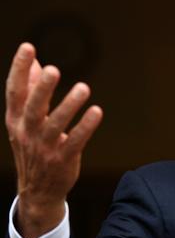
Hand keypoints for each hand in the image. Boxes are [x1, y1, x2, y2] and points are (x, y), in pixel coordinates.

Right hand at [5, 43, 102, 237]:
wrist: (37, 190)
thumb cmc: (33, 146)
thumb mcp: (25, 121)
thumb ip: (31, 91)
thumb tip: (35, 61)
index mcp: (16, 120)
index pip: (15, 91)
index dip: (19, 69)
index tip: (28, 47)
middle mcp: (27, 132)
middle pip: (33, 107)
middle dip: (42, 88)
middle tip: (53, 68)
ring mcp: (45, 147)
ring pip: (56, 125)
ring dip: (69, 106)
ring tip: (83, 88)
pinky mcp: (63, 159)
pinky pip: (75, 141)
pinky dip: (85, 127)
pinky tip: (96, 111)